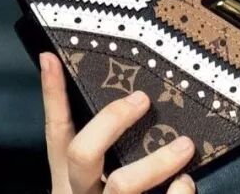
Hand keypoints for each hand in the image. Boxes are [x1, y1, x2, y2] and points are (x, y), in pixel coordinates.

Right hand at [39, 51, 196, 193]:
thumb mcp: (100, 184)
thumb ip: (112, 153)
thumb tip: (136, 106)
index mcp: (71, 183)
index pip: (57, 133)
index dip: (52, 96)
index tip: (51, 58)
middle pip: (82, 153)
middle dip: (111, 122)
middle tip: (142, 101)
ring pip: (123, 185)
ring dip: (157, 162)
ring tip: (185, 147)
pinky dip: (180, 193)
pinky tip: (187, 184)